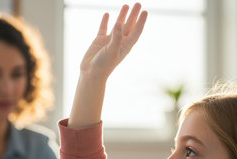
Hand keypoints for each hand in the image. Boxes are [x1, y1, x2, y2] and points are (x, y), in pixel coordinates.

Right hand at [68, 3, 146, 128]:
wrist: (91, 74)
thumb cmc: (104, 65)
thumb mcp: (112, 50)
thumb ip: (117, 36)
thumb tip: (119, 22)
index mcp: (125, 45)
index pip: (136, 31)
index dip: (141, 22)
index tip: (145, 12)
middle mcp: (119, 42)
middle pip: (129, 25)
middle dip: (134, 15)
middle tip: (138, 4)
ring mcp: (109, 41)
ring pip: (118, 25)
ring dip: (122, 16)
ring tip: (126, 5)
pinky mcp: (99, 41)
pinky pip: (103, 28)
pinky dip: (105, 21)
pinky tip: (107, 14)